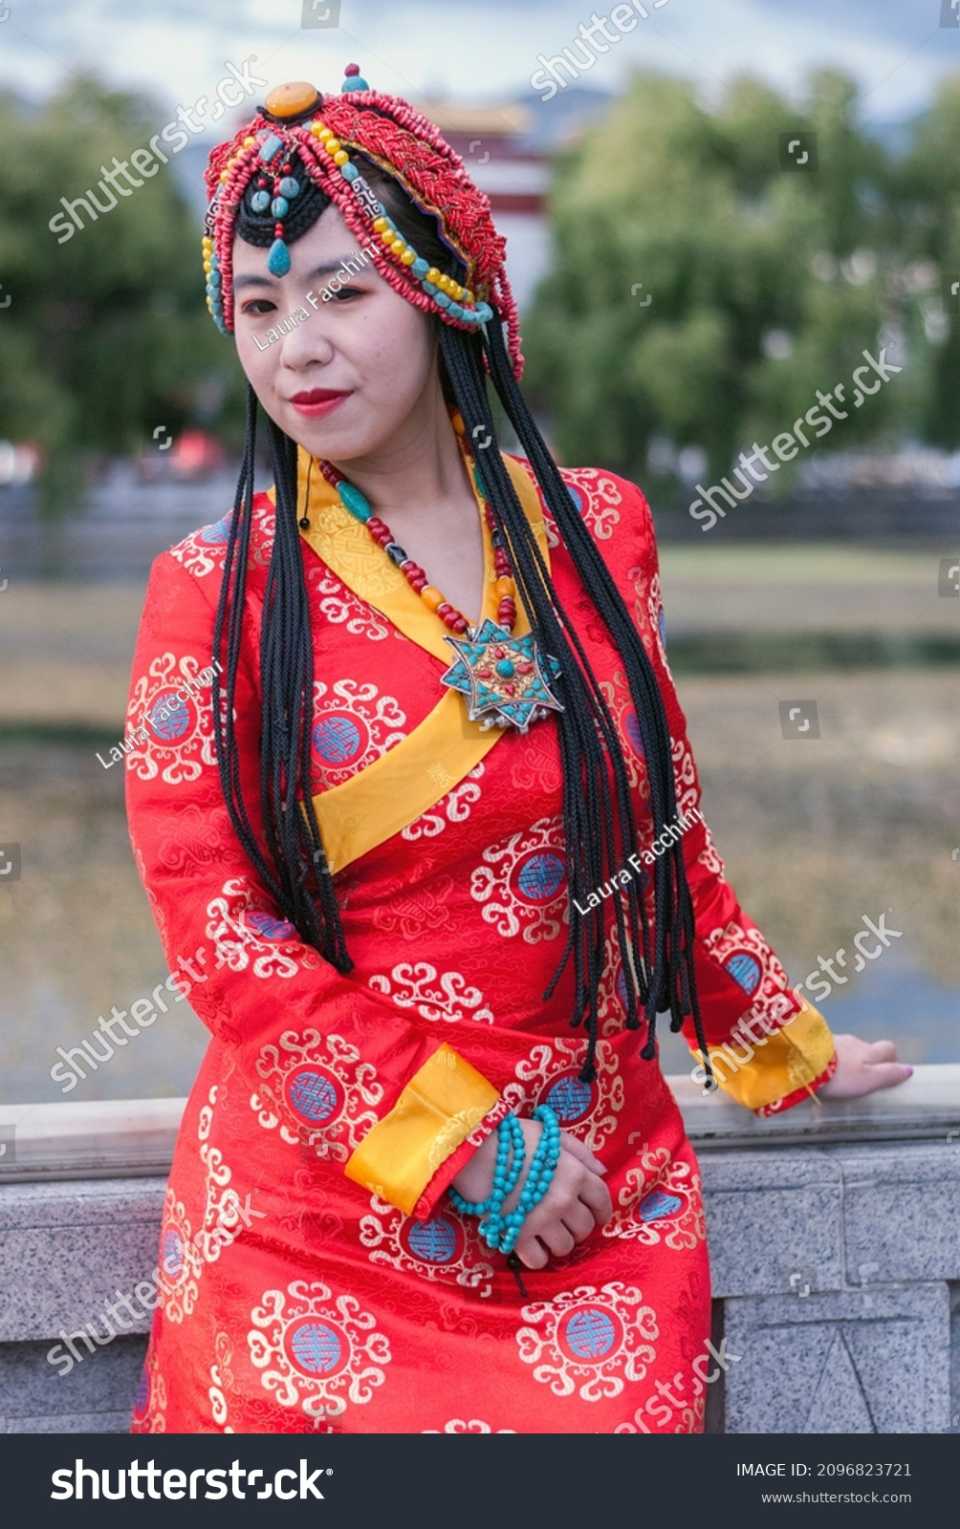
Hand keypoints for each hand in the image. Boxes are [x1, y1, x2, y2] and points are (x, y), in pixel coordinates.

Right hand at [451, 1117, 612, 1269]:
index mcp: (575, 1173)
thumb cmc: (513, 1137)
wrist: (474, 1150)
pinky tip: (530, 1244)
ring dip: (558, 1242)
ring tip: (546, 1233)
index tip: (598, 1216)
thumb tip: (602, 1172)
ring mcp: (542, 1220)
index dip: (603, 1211)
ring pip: (565, 1246)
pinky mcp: (518, 1235)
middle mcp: (563, 1199)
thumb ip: (579, 1152)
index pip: (602, 1199)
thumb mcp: (550, 1134)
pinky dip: (536, 1256)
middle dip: (578, 1226)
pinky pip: (539, 1260)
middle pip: (585, 1227)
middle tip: (565, 1222)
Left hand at [818, 1033, 912, 1099]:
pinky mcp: (816, 1043)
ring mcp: (834, 1040)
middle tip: (862, 1079)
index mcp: (869, 1051)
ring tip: (841, 1077)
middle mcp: (854, 1041)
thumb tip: (909, 1069)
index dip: (892, 1059)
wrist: (803, 1061)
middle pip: (867, 1048)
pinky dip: (831, 1059)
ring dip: (848, 1059)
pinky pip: (830, 1050)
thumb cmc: (840, 1075)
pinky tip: (824, 1070)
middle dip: (868, 1060)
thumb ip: (888, 1075)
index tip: (889, 1071)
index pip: (889, 1048)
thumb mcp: (868, 1080)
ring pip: (848, 1048)